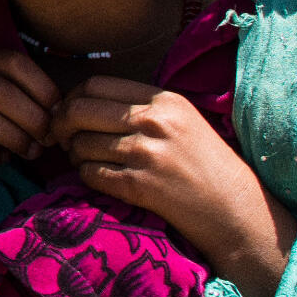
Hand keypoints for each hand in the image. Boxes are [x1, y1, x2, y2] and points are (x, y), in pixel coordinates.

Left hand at [50, 78, 292, 296]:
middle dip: (60, 124)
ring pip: (81, 144)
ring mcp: (147, 154)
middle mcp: (154, 122)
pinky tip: (99, 179)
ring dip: (73, 154)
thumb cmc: (206, 166)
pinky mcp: (139, 185)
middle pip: (79, 110)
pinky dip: (85, 176)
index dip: (71, 98)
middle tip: (59, 138)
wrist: (236, 211)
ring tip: (85, 161)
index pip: (95, 85)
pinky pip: (90, 174)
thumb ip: (139, 107)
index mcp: (164, 100)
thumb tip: (79, 102)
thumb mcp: (181, 121)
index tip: (67, 112)